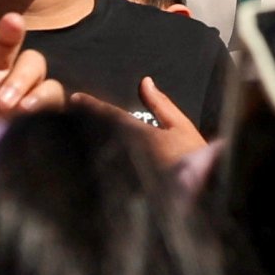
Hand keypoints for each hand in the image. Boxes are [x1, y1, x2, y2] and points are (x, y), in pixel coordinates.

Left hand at [0, 0, 56, 151]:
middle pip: (5, 43)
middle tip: (12, 23)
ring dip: (22, 76)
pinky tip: (26, 110)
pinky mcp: (36, 110)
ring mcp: (16, 91)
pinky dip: (42, 95)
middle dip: (9, 31)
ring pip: (32, 64)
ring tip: (5, 102)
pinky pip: (49, 92)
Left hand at [68, 79, 214, 184]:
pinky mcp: (125, 190)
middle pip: (100, 135)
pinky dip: (104, 165)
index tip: (75, 98)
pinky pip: (109, 173)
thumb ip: (160, 104)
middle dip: (88, 126)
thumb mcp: (180, 126)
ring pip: (102, 154)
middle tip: (73, 117)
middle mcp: (125, 152)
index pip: (110, 115)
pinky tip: (100, 166)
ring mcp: (123, 172)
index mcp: (137, 134)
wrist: (201, 191)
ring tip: (84, 139)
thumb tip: (145, 83)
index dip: (91, 105)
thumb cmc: (193, 156)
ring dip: (94, 145)